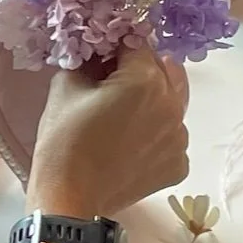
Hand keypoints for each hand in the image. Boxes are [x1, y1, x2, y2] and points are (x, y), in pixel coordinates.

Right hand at [27, 47, 189, 218]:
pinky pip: (170, 137)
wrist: (68, 196)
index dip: (116, 50)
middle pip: (164, 71)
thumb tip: (100, 55)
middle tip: (111, 89)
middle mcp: (172, 105)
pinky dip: (154, 135)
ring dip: (152, 103)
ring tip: (122, 121)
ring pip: (171, 105)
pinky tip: (129, 146)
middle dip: (140, 72)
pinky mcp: (178, 165)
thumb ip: (88, 60)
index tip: (101, 62)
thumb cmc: (63, 139)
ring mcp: (179, 138)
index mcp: (145, 80)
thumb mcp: (65, 86)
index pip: (137, 46)